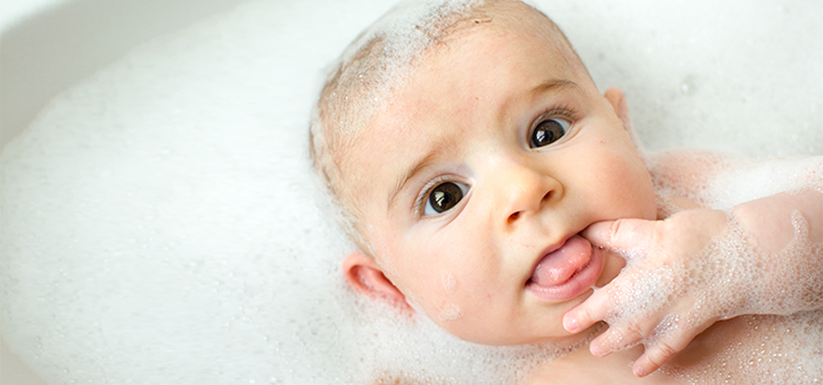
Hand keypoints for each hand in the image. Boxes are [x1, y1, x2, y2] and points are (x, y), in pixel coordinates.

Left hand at [564, 207, 730, 376]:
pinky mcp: (690, 326)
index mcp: (636, 284)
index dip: (582, 313)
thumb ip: (612, 233)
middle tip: (576, 334)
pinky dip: (653, 360)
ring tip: (599, 349)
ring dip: (617, 345)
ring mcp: (670, 320)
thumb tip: (582, 230)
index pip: (600, 304)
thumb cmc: (696, 238)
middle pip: (617, 326)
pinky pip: (668, 349)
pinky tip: (641, 369)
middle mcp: (650, 308)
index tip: (566, 320)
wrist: (746, 256)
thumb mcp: (648, 229)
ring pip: (638, 338)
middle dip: (598, 333)